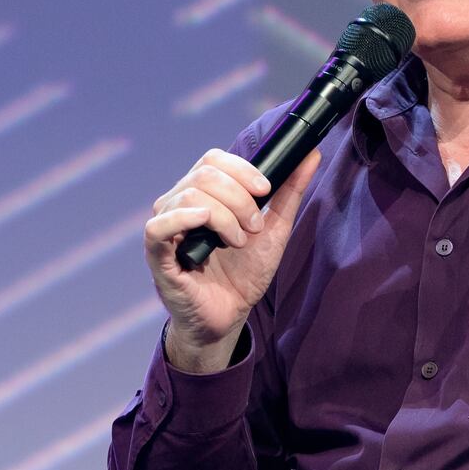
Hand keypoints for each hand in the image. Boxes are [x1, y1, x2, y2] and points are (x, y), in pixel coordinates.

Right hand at [145, 148, 320, 373]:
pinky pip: (158, 227)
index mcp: (203, 194)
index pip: (213, 160)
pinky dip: (183, 218)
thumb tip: (311, 154)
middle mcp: (179, 204)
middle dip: (239, 198)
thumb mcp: (274, 227)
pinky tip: (205, 222)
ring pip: (190, 196)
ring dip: (224, 216)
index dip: (242, 170)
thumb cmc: (245, 271)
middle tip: (255, 227)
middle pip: (204, 175)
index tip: (266, 189)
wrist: (231, 315)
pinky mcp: (157, 255)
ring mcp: (166, 228)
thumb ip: (289, 191)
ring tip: (239, 242)